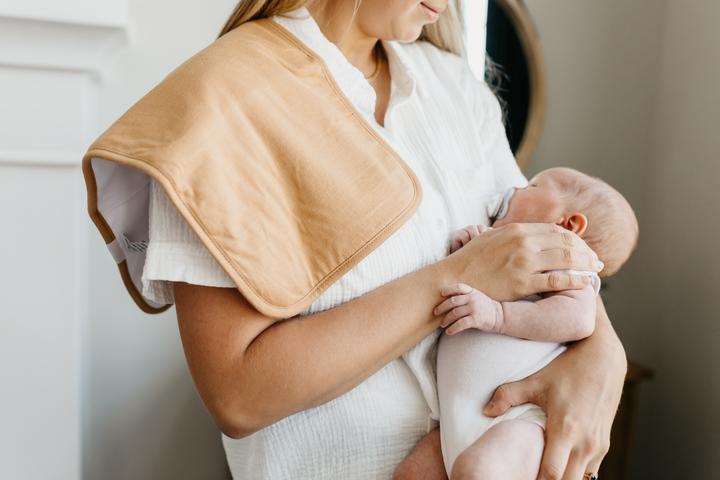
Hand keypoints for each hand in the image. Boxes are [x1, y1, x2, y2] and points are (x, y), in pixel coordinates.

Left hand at [434, 283, 503, 334]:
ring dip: (446, 320)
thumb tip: (447, 299)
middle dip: (442, 307)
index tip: (441, 294)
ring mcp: (474, 308)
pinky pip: (461, 324)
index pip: (458, 287)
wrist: (500, 316)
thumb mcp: (477, 296)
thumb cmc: (485, 307)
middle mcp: (472, 299)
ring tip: (442, 324)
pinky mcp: (476, 319)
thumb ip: (465, 296)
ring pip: (455, 313)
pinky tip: (449, 332)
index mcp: (472, 292)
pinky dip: (453, 328)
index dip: (449, 290)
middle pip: (452, 301)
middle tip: (435, 313)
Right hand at [445, 222, 603, 300]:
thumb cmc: (470, 261)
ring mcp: (523, 261)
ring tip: (595, 271)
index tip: (583, 248)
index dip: (574, 239)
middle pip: (565, 242)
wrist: (453, 280)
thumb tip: (523, 233)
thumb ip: (510, 235)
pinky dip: (575, 280)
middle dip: (586, 251)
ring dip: (585, 264)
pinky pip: (556, 279)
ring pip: (565, 259)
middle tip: (596, 261)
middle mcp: (522, 241)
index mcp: (516, 229)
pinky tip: (585, 283)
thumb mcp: (490, 238)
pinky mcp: (522, 281)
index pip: (555, 230)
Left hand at [483, 297, 625, 479]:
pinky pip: (591, 472)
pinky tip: (559, 471)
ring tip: (540, 475)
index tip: (518, 478)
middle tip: (526, 477)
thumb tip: (486, 411)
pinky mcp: (604, 445)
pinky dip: (575, 475)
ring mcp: (597, 446)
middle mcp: (585, 442)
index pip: (551, 473)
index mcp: (566, 428)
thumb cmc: (568, 369)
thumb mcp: (536, 380)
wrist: (604, 359)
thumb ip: (507, 395)